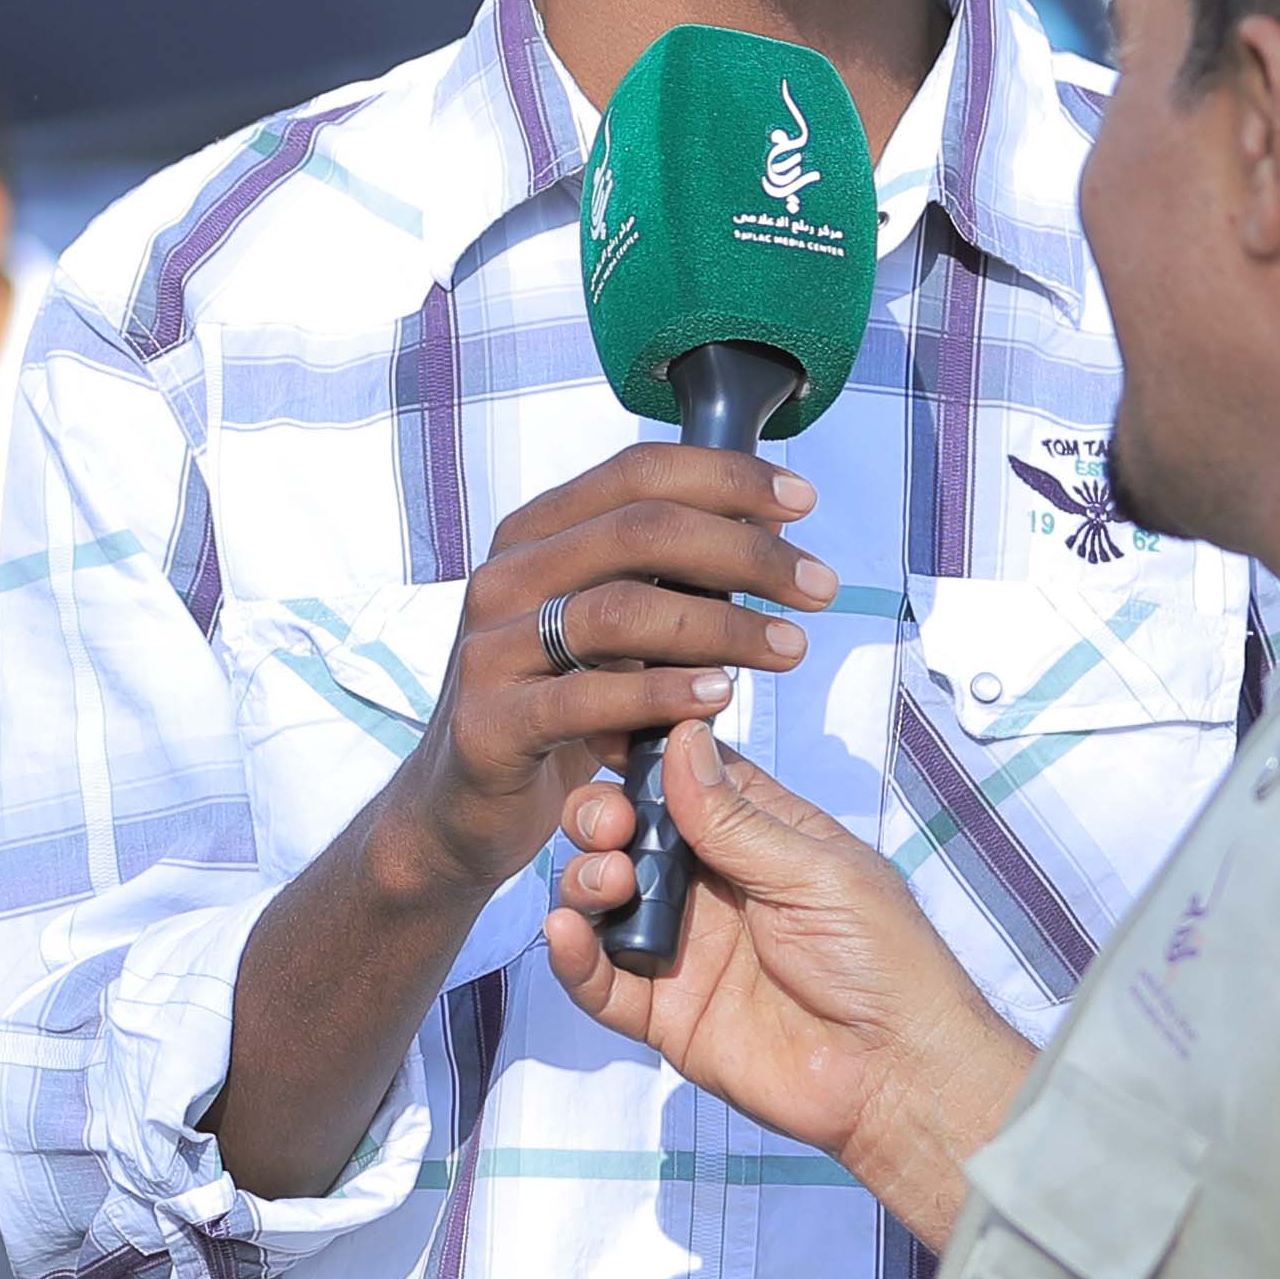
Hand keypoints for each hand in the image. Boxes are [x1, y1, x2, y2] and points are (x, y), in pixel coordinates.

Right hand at [403, 444, 831, 897]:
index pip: (637, 473)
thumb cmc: (554, 707)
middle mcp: (504, 579)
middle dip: (746, 550)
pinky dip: (665, 694)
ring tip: (788, 647)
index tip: (802, 502)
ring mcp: (489, 650)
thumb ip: (659, 577)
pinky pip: (587, 699)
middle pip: (639, 530)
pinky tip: (722, 697)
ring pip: (619, 609)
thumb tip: (762, 526)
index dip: (727, 477)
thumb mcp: (603, 627)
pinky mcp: (489, 724)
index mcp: (534, 536)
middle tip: (818, 585)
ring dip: (722, 624)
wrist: (461, 804)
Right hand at [539, 725, 1032, 1246]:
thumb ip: (736, 818)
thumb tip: (682, 737)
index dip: (642, 756)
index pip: (684, 781)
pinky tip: (567, 933)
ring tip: (609, 884)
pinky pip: (598, 981)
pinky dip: (571, 955)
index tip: (604, 735)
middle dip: (600, 817)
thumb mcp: (815, 873)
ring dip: (584, 879)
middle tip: (612, 826)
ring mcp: (680, 949)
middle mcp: (709, 888)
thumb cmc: (881, 962)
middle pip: (627, 833)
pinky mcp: (661, 1011)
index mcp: (756, 841)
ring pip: (600, 900)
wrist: (892, 1073)